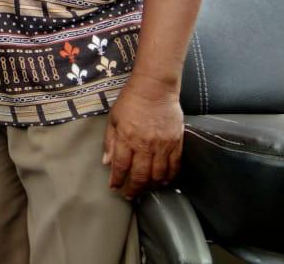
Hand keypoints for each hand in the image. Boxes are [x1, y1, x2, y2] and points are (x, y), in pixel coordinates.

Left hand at [103, 74, 183, 198]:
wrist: (155, 88)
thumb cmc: (131, 101)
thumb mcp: (114, 118)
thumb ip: (110, 141)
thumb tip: (106, 162)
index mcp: (127, 138)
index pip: (121, 166)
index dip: (117, 180)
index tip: (114, 188)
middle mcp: (145, 145)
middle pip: (140, 175)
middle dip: (133, 189)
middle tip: (129, 195)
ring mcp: (162, 145)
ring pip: (158, 174)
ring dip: (151, 186)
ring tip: (145, 190)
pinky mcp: (176, 142)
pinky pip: (174, 165)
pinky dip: (169, 177)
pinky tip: (164, 181)